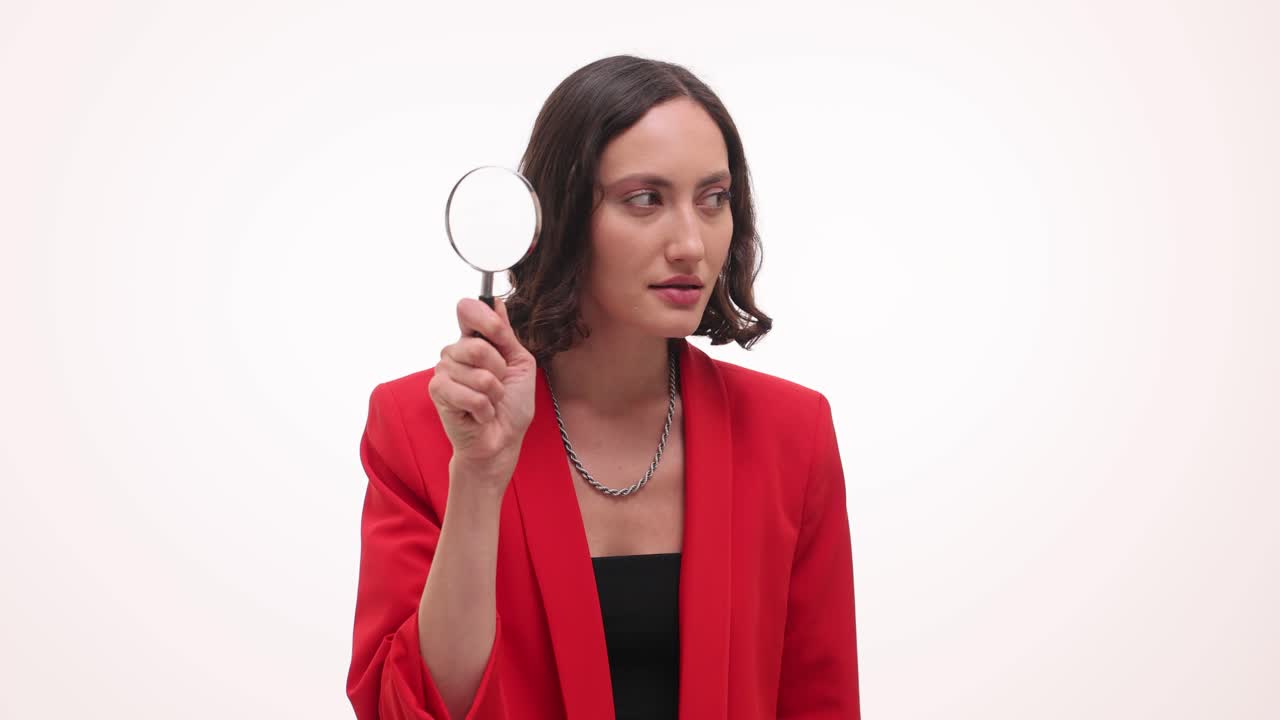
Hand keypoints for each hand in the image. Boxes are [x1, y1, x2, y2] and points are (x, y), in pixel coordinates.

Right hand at [428, 297, 537, 489]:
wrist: (503, 440)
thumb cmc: (512, 405)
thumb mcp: (519, 364)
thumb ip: (506, 334)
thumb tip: (496, 300)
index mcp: (475, 340)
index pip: (469, 309)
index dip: (487, 320)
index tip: (500, 337)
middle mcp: (455, 351)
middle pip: (476, 344)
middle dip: (499, 370)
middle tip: (499, 386)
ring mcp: (443, 370)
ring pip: (478, 373)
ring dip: (494, 393)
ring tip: (490, 402)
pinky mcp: (437, 391)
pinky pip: (470, 394)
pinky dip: (484, 408)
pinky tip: (481, 415)